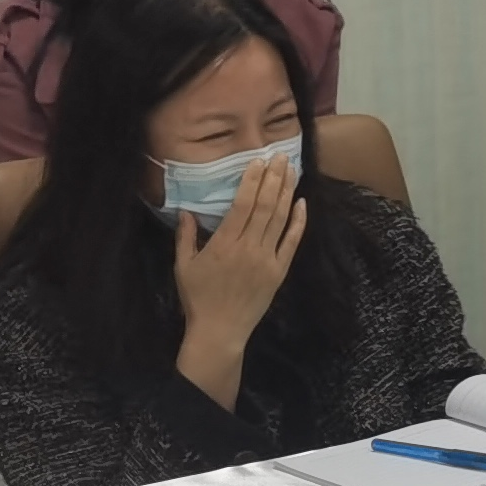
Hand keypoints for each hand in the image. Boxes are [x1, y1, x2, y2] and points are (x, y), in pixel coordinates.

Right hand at [171, 154, 306, 408]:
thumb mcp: (183, 266)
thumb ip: (185, 236)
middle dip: (274, 178)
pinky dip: (298, 221)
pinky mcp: (279, 271)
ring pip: (280, 219)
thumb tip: (186, 209)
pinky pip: (291, 242)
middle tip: (281, 156)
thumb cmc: (198, 298)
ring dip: (286, 192)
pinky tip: (302, 202)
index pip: (242, 204)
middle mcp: (248, 248)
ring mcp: (267, 259)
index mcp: (223, 244)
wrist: (220, 330)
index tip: (259, 161)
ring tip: (292, 170)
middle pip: (265, 206)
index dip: (253, 180)